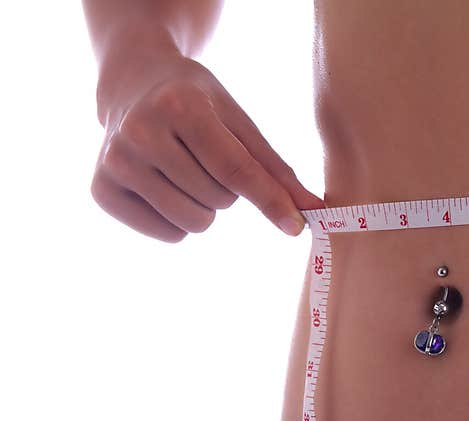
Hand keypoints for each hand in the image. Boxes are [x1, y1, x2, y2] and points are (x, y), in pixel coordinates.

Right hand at [90, 51, 322, 241]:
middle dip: (226, 190)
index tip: (297, 227)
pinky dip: (178, 221)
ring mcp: (115, 163)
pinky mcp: (101, 191)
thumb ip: (275, 169)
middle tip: (204, 158)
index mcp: (180, 107)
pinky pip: (168, 235)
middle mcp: (140, 133)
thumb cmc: (197, 103)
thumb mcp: (239, 121)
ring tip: (186, 172)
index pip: (236, 170)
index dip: (271, 202)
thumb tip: (313, 210)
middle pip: (219, 201)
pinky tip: (163, 186)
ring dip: (204, 207)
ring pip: (194, 222)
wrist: (133, 84)